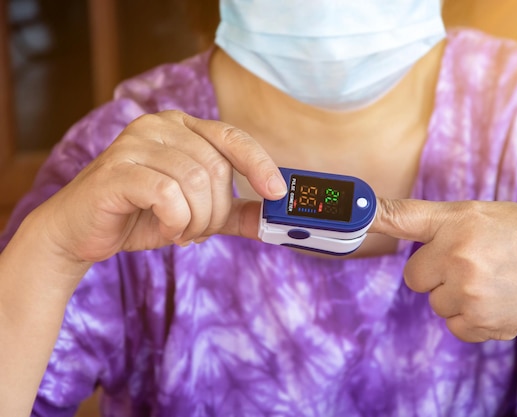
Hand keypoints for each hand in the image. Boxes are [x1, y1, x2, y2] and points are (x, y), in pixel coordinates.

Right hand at [35, 111, 285, 264]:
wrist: (80, 230)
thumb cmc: (139, 215)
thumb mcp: (195, 213)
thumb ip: (233, 213)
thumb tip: (273, 218)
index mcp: (182, 126)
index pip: (233, 138)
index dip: (259, 164)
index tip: (276, 193)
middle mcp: (159, 125)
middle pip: (216, 169)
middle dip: (216, 212)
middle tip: (198, 231)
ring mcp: (134, 143)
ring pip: (196, 183)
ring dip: (196, 221)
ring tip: (179, 232)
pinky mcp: (116, 170)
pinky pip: (168, 195)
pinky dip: (176, 222)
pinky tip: (166, 230)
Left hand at [371, 198, 516, 341]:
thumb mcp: (488, 217)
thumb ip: (445, 226)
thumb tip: (402, 232)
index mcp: (460, 217)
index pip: (402, 216)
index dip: (369, 218)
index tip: (347, 217)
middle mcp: (458, 250)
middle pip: (413, 277)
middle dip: (437, 275)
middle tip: (474, 266)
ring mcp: (468, 286)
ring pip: (435, 304)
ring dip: (458, 299)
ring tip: (497, 283)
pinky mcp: (480, 318)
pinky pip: (454, 326)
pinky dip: (474, 320)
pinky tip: (503, 302)